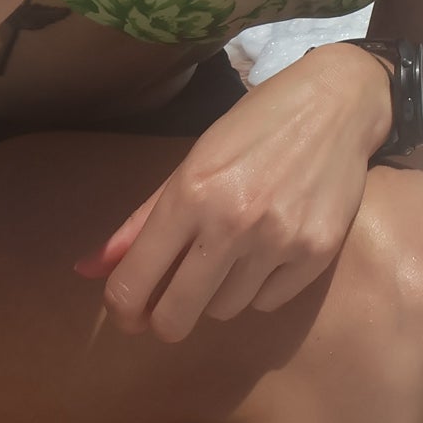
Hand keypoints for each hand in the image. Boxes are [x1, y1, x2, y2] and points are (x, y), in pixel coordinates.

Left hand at [76, 44, 394, 341]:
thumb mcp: (192, 161)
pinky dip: (262, 286)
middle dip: (165, 319)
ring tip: (234, 253)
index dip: (123, 310)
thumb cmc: (255, 126)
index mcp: (191, 193)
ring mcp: (278, 240)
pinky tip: (271, 248)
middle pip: (175, 316)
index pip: (133, 284)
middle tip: (171, 306)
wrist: (336, 103)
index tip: (130, 313)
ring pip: (224, 310)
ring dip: (219, 293)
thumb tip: (86, 270)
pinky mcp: (316, 253)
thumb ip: (141, 221)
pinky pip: (268, 301)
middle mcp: (232, 221)